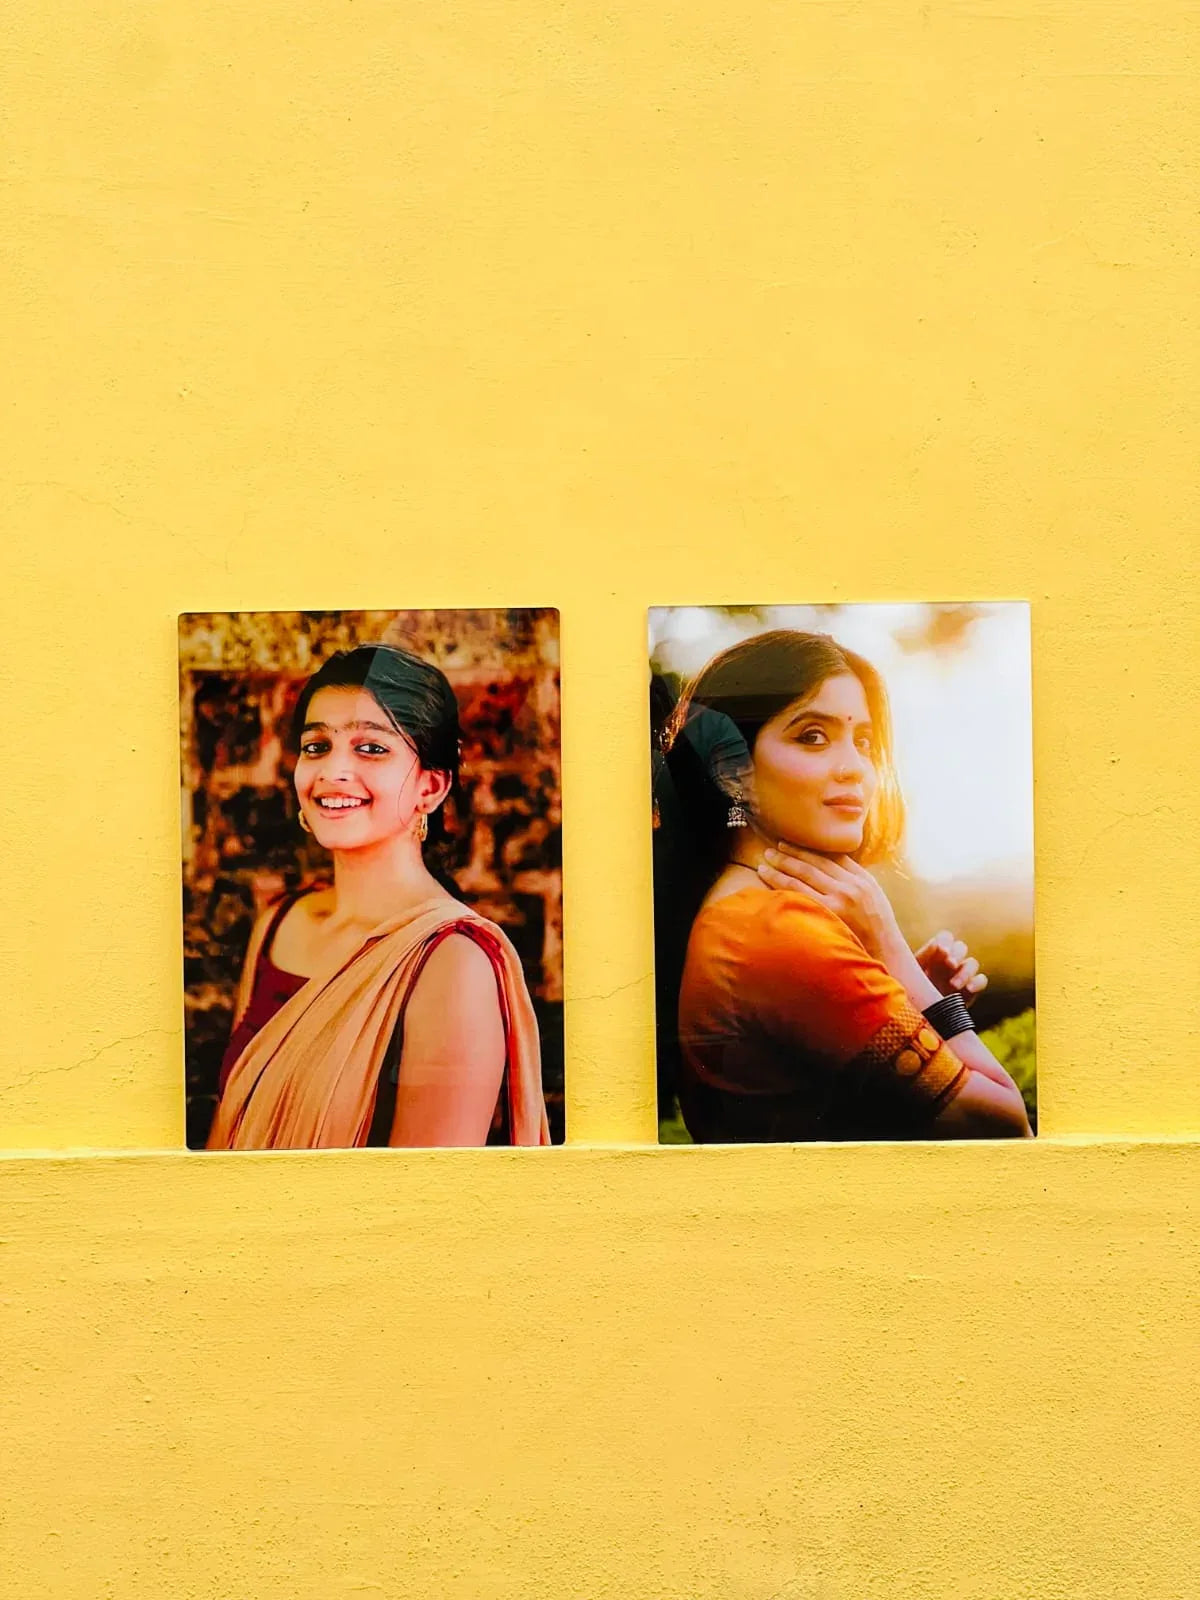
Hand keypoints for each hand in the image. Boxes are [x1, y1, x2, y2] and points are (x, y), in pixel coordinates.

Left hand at [757, 844, 902, 962]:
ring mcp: (839, 900)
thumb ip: (855, 877)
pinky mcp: (830, 915)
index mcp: (861, 878)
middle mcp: (850, 885)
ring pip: (803, 877)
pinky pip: (801, 895)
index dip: (806, 849)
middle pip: (813, 863)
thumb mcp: (874, 895)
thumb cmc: (877, 926)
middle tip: (772, 849)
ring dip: (781, 868)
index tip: (789, 844)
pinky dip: (784, 887)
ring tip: (765, 864)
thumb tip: (832, 862)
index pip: (829, 856)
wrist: (886, 950)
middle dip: (790, 854)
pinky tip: (771, 883)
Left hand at [914, 930, 987, 1002]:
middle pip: (961, 947)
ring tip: (953, 985)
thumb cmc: (912, 991)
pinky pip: (981, 980)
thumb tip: (935, 943)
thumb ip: (923, 957)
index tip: (942, 951)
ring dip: (965, 971)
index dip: (946, 941)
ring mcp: (962, 975)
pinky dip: (977, 983)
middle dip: (957, 954)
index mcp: (935, 954)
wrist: (920, 1016)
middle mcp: (951, 961)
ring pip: (972, 963)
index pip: (946, 937)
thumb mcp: (913, 974)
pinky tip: (968, 989)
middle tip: (949, 964)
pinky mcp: (971, 990)